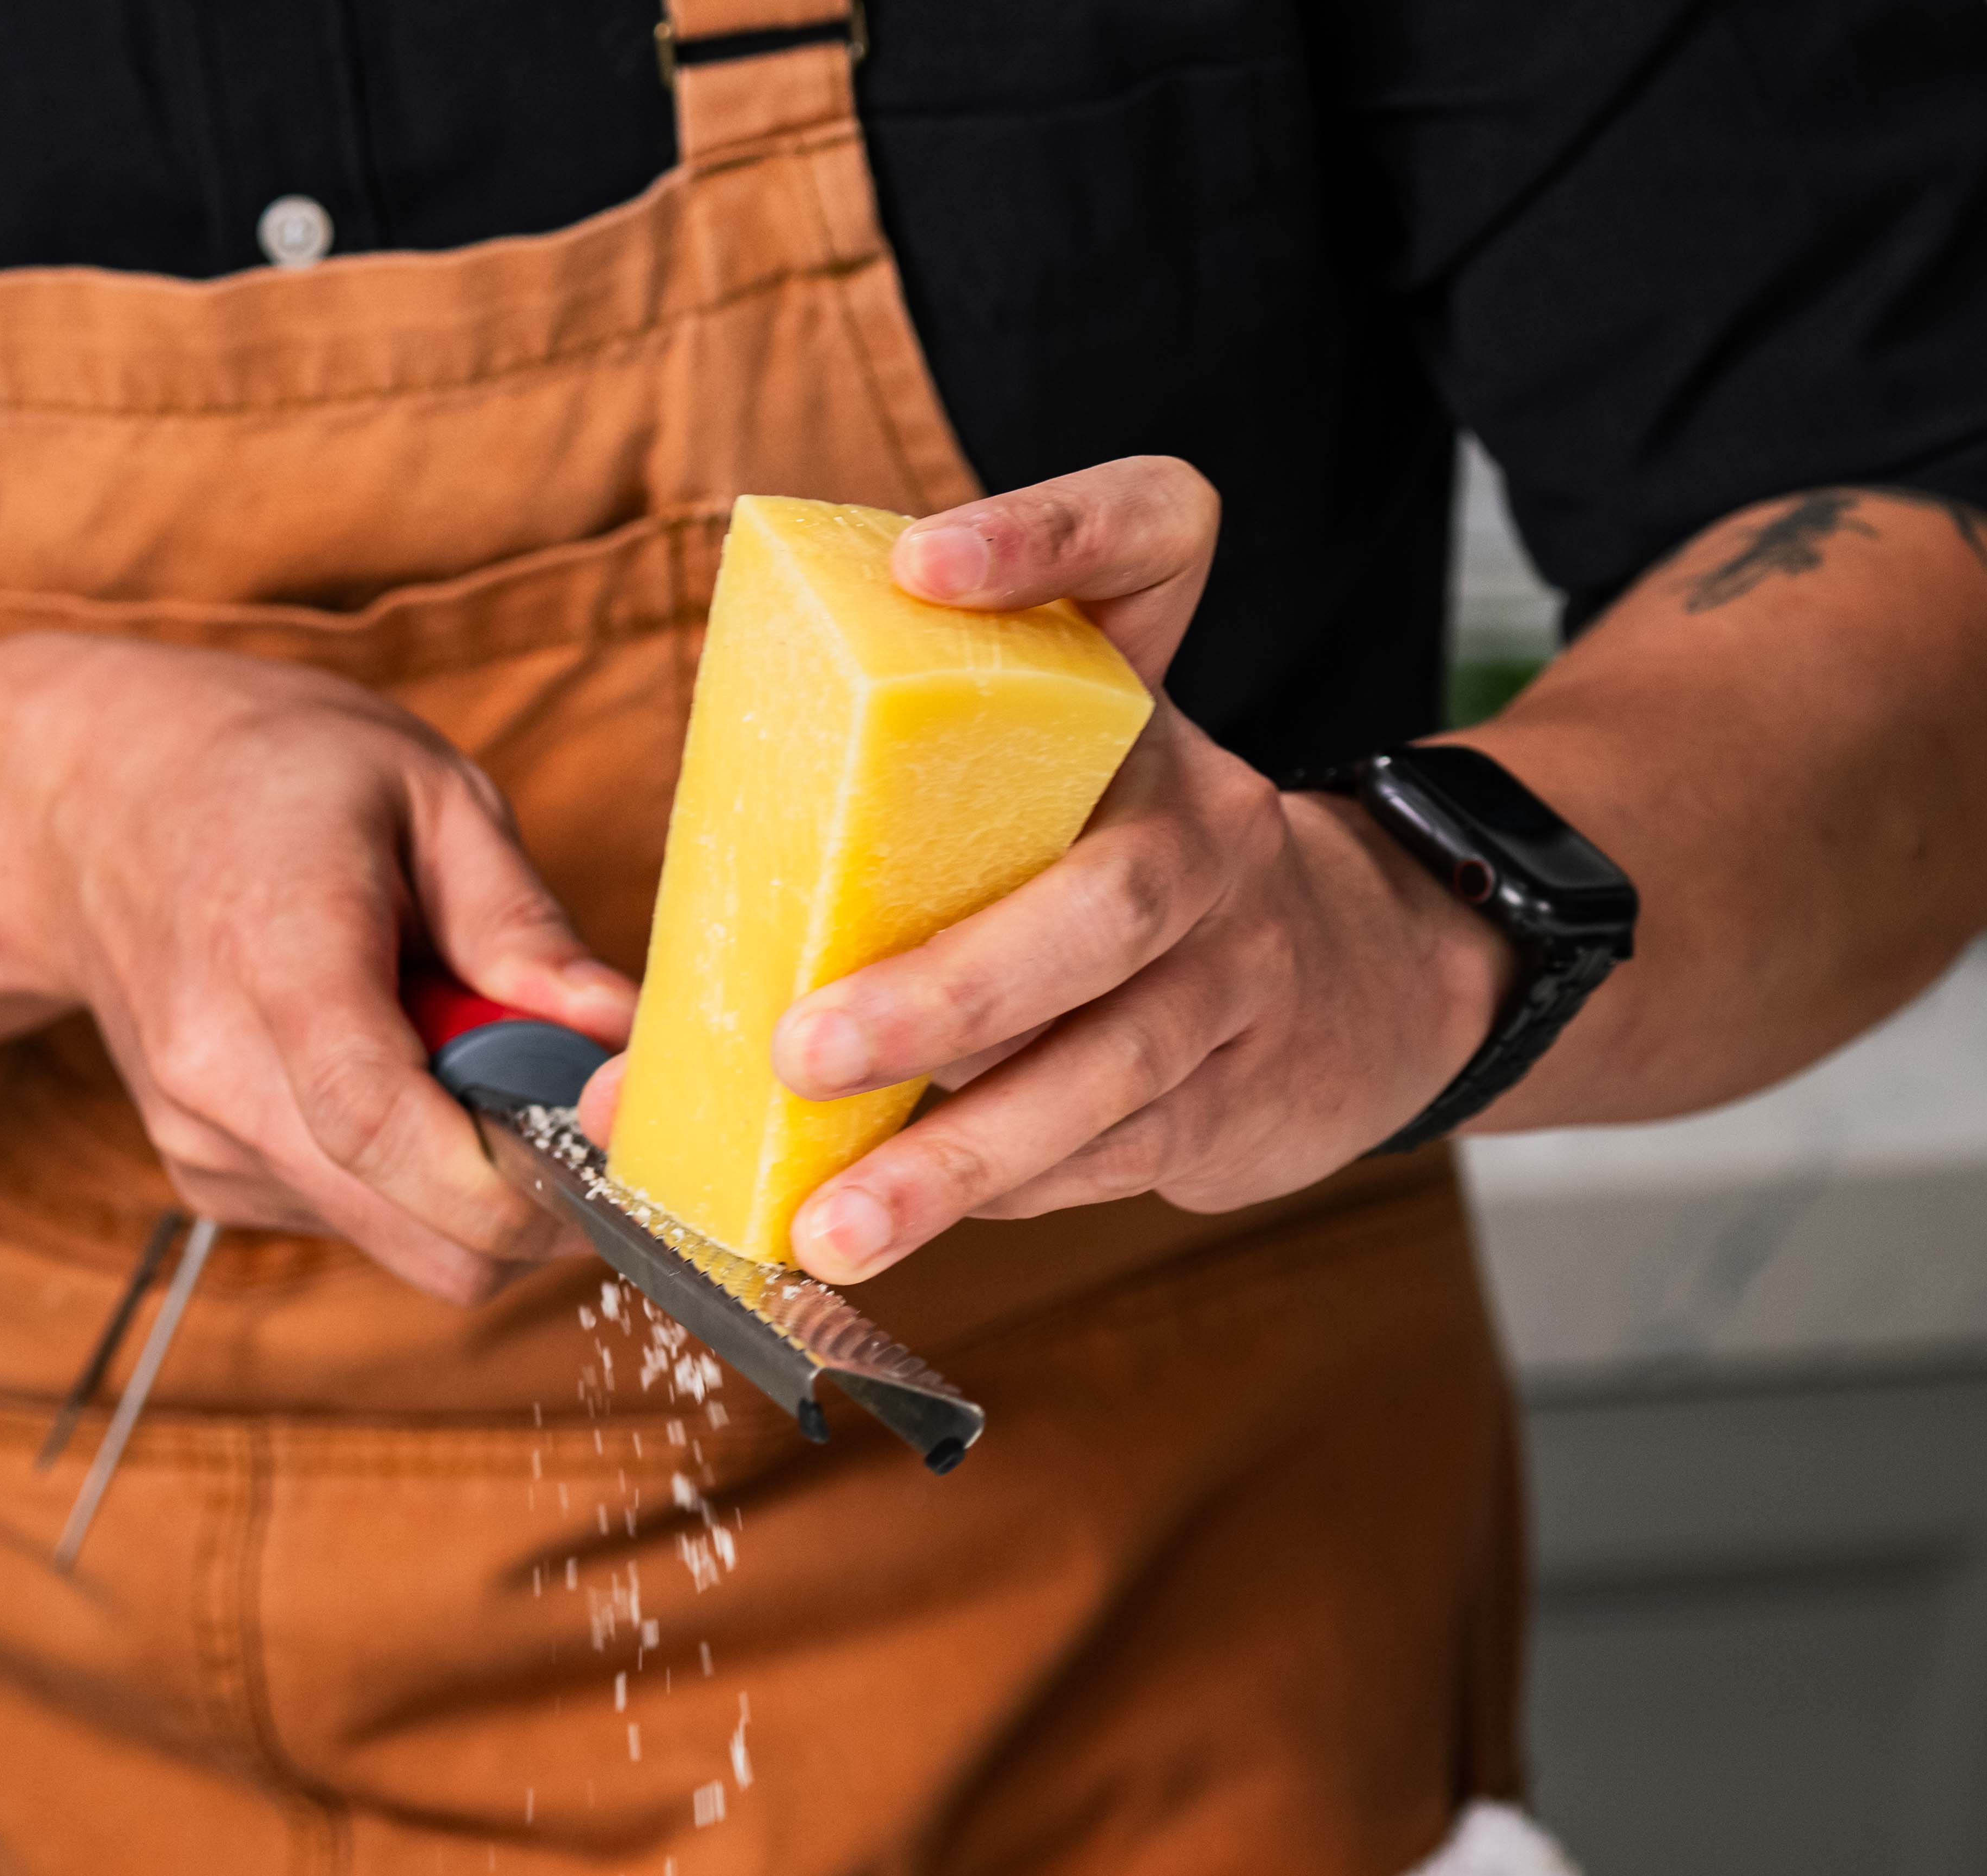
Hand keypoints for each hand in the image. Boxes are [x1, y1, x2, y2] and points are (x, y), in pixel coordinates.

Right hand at [0, 636, 635, 1303]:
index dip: (512, 1175)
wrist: (96, 807)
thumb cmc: (270, 778)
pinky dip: (408, 1177)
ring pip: (402, 1245)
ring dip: (469, 1183)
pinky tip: (386, 1069)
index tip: (599, 1154)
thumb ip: (522, 924)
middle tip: (567, 1101)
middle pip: (419, 1232)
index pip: (381, 1124)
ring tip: (450, 1050)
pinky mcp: (208, 1177)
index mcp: (273, 956)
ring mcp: (204, 1139)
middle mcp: (218, 1072)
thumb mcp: (425, 793)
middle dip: (530, 1200)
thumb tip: (621, 1036)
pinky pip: (356, 1223)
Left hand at [579, 457, 1509, 1284]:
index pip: (1152, 545)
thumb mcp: (1035, 801)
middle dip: (947, 989)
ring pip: (1105, 1065)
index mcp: (1133, 710)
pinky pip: (1106, 1152)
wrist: (1359, 987)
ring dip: (956, 1154)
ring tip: (833, 1224)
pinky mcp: (1232, 1090)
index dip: (1051, 535)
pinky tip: (894, 1229)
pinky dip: (995, 1193)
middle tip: (804, 1050)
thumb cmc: (1106, 879)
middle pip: (1105, 902)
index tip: (925, 565)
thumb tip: (627, 1064)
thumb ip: (859, 856)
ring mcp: (1231, 967)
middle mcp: (1202, 825)